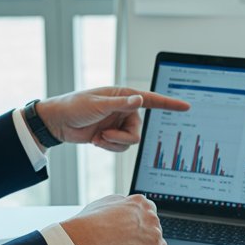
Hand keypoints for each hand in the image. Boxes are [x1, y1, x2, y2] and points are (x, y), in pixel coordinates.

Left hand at [34, 87, 190, 151]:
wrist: (58, 123)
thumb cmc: (75, 106)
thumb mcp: (97, 105)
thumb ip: (120, 104)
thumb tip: (140, 100)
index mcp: (124, 96)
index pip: (151, 100)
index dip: (169, 104)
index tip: (186, 106)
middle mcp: (125, 110)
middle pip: (138, 132)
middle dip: (122, 138)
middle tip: (105, 135)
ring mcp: (119, 124)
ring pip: (129, 142)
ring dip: (113, 143)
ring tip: (98, 137)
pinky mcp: (112, 136)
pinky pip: (120, 148)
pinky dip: (108, 147)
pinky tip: (96, 140)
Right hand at [60, 194, 166, 244]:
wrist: (87, 240)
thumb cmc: (90, 224)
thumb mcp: (105, 204)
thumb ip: (120, 205)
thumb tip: (123, 208)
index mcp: (140, 203)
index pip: (149, 214)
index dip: (140, 226)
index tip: (131, 234)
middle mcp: (151, 218)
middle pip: (153, 232)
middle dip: (141, 242)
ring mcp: (154, 236)